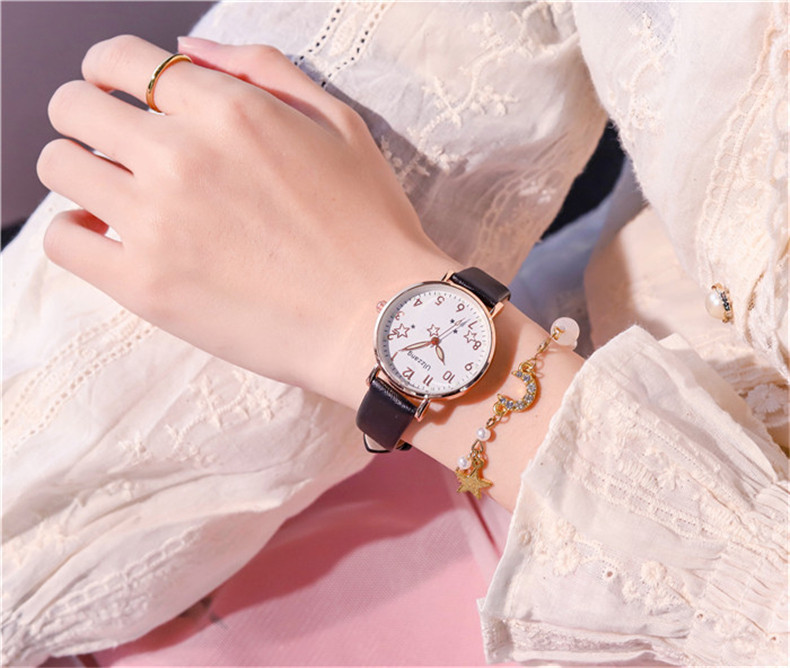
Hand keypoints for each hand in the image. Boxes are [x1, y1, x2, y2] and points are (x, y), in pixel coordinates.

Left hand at [37, 36, 454, 407]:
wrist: (381, 317)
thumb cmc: (370, 224)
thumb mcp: (339, 124)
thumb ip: (262, 70)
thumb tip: (186, 49)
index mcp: (229, 109)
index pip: (119, 59)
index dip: (109, 71)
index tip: (119, 94)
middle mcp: (182, 156)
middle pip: (74, 106)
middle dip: (88, 116)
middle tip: (116, 146)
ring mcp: (157, 222)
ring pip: (59, 167)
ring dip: (80, 172)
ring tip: (116, 195)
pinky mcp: (146, 285)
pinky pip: (62, 242)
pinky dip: (74, 234)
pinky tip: (107, 238)